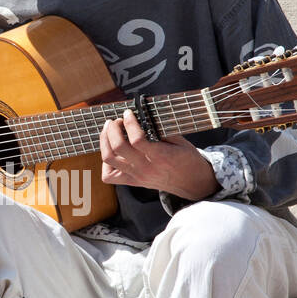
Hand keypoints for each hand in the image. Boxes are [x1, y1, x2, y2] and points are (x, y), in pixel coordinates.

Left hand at [99, 109, 220, 200]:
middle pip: (118, 148)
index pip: (137, 140)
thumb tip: (143, 114)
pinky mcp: (132, 182)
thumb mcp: (180, 141)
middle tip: (117, 120)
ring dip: (104, 141)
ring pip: (109, 159)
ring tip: (109, 130)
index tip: (129, 113)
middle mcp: (146, 168)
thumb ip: (162, 130)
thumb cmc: (187, 159)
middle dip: (113, 129)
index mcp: (161, 156)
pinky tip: (112, 151)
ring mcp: (137, 176)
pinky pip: (108, 176)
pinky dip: (105, 162)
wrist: (192, 184)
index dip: (129, 123)